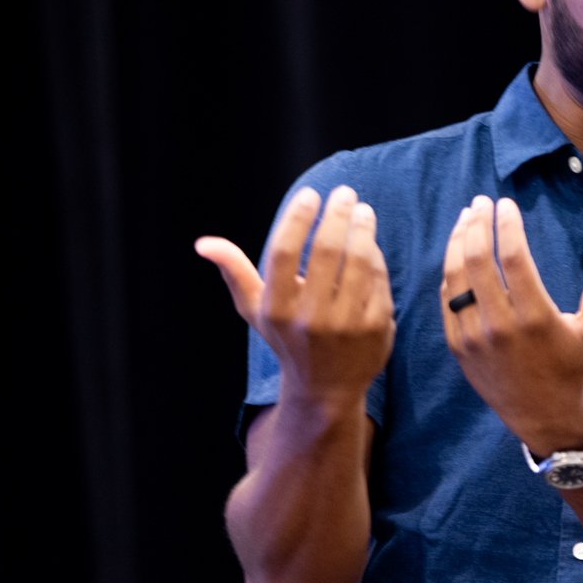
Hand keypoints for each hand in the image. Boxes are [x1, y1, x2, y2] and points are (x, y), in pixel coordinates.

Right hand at [196, 186, 395, 409]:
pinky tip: (370, 243)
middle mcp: (309, 320)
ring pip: (358, 262)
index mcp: (276, 310)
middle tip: (344, 193)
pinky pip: (378, 280)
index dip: (296, 218)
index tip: (309, 194)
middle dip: (336, 214)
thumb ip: (234, 272)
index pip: (283, 252)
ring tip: (362, 211)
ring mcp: (345, 326)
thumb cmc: (287, 338)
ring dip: (362, 229)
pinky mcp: (376, 330)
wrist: (325, 390)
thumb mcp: (256, 310)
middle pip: (325, 251)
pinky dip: (376, 257)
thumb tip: (204, 243)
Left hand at [441, 195, 582, 456]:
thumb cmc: (573, 368)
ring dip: (458, 241)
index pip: (513, 259)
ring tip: (467, 218)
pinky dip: (451, 271)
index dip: (507, 226)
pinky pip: (448, 300)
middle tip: (481, 202)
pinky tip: (457, 251)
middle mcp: (500, 326)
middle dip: (478, 224)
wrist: (542, 414)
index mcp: (535, 318)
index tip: (506, 204)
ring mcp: (473, 336)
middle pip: (478, 261)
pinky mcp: (458, 345)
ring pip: (456, 277)